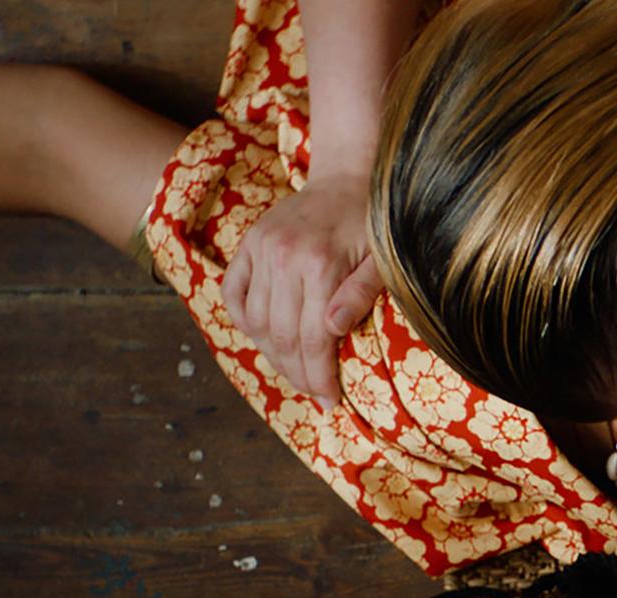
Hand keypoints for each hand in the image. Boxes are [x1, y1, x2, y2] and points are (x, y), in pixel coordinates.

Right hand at [221, 171, 382, 407]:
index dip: (319, 376)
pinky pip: (233, 294)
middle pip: (281, 336)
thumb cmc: (374, 226)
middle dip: (298, 374)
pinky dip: (243, 321)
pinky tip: (264, 338)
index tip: (330, 400)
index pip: (313, 339)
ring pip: (255, 321)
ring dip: (272, 354)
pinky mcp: (248, 243)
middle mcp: (284, 257)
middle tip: (314, 392)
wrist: (348, 178)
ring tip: (294, 370)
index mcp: (321, 265)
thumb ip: (360, 295)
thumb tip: (332, 331)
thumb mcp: (383, 261)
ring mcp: (261, 248)